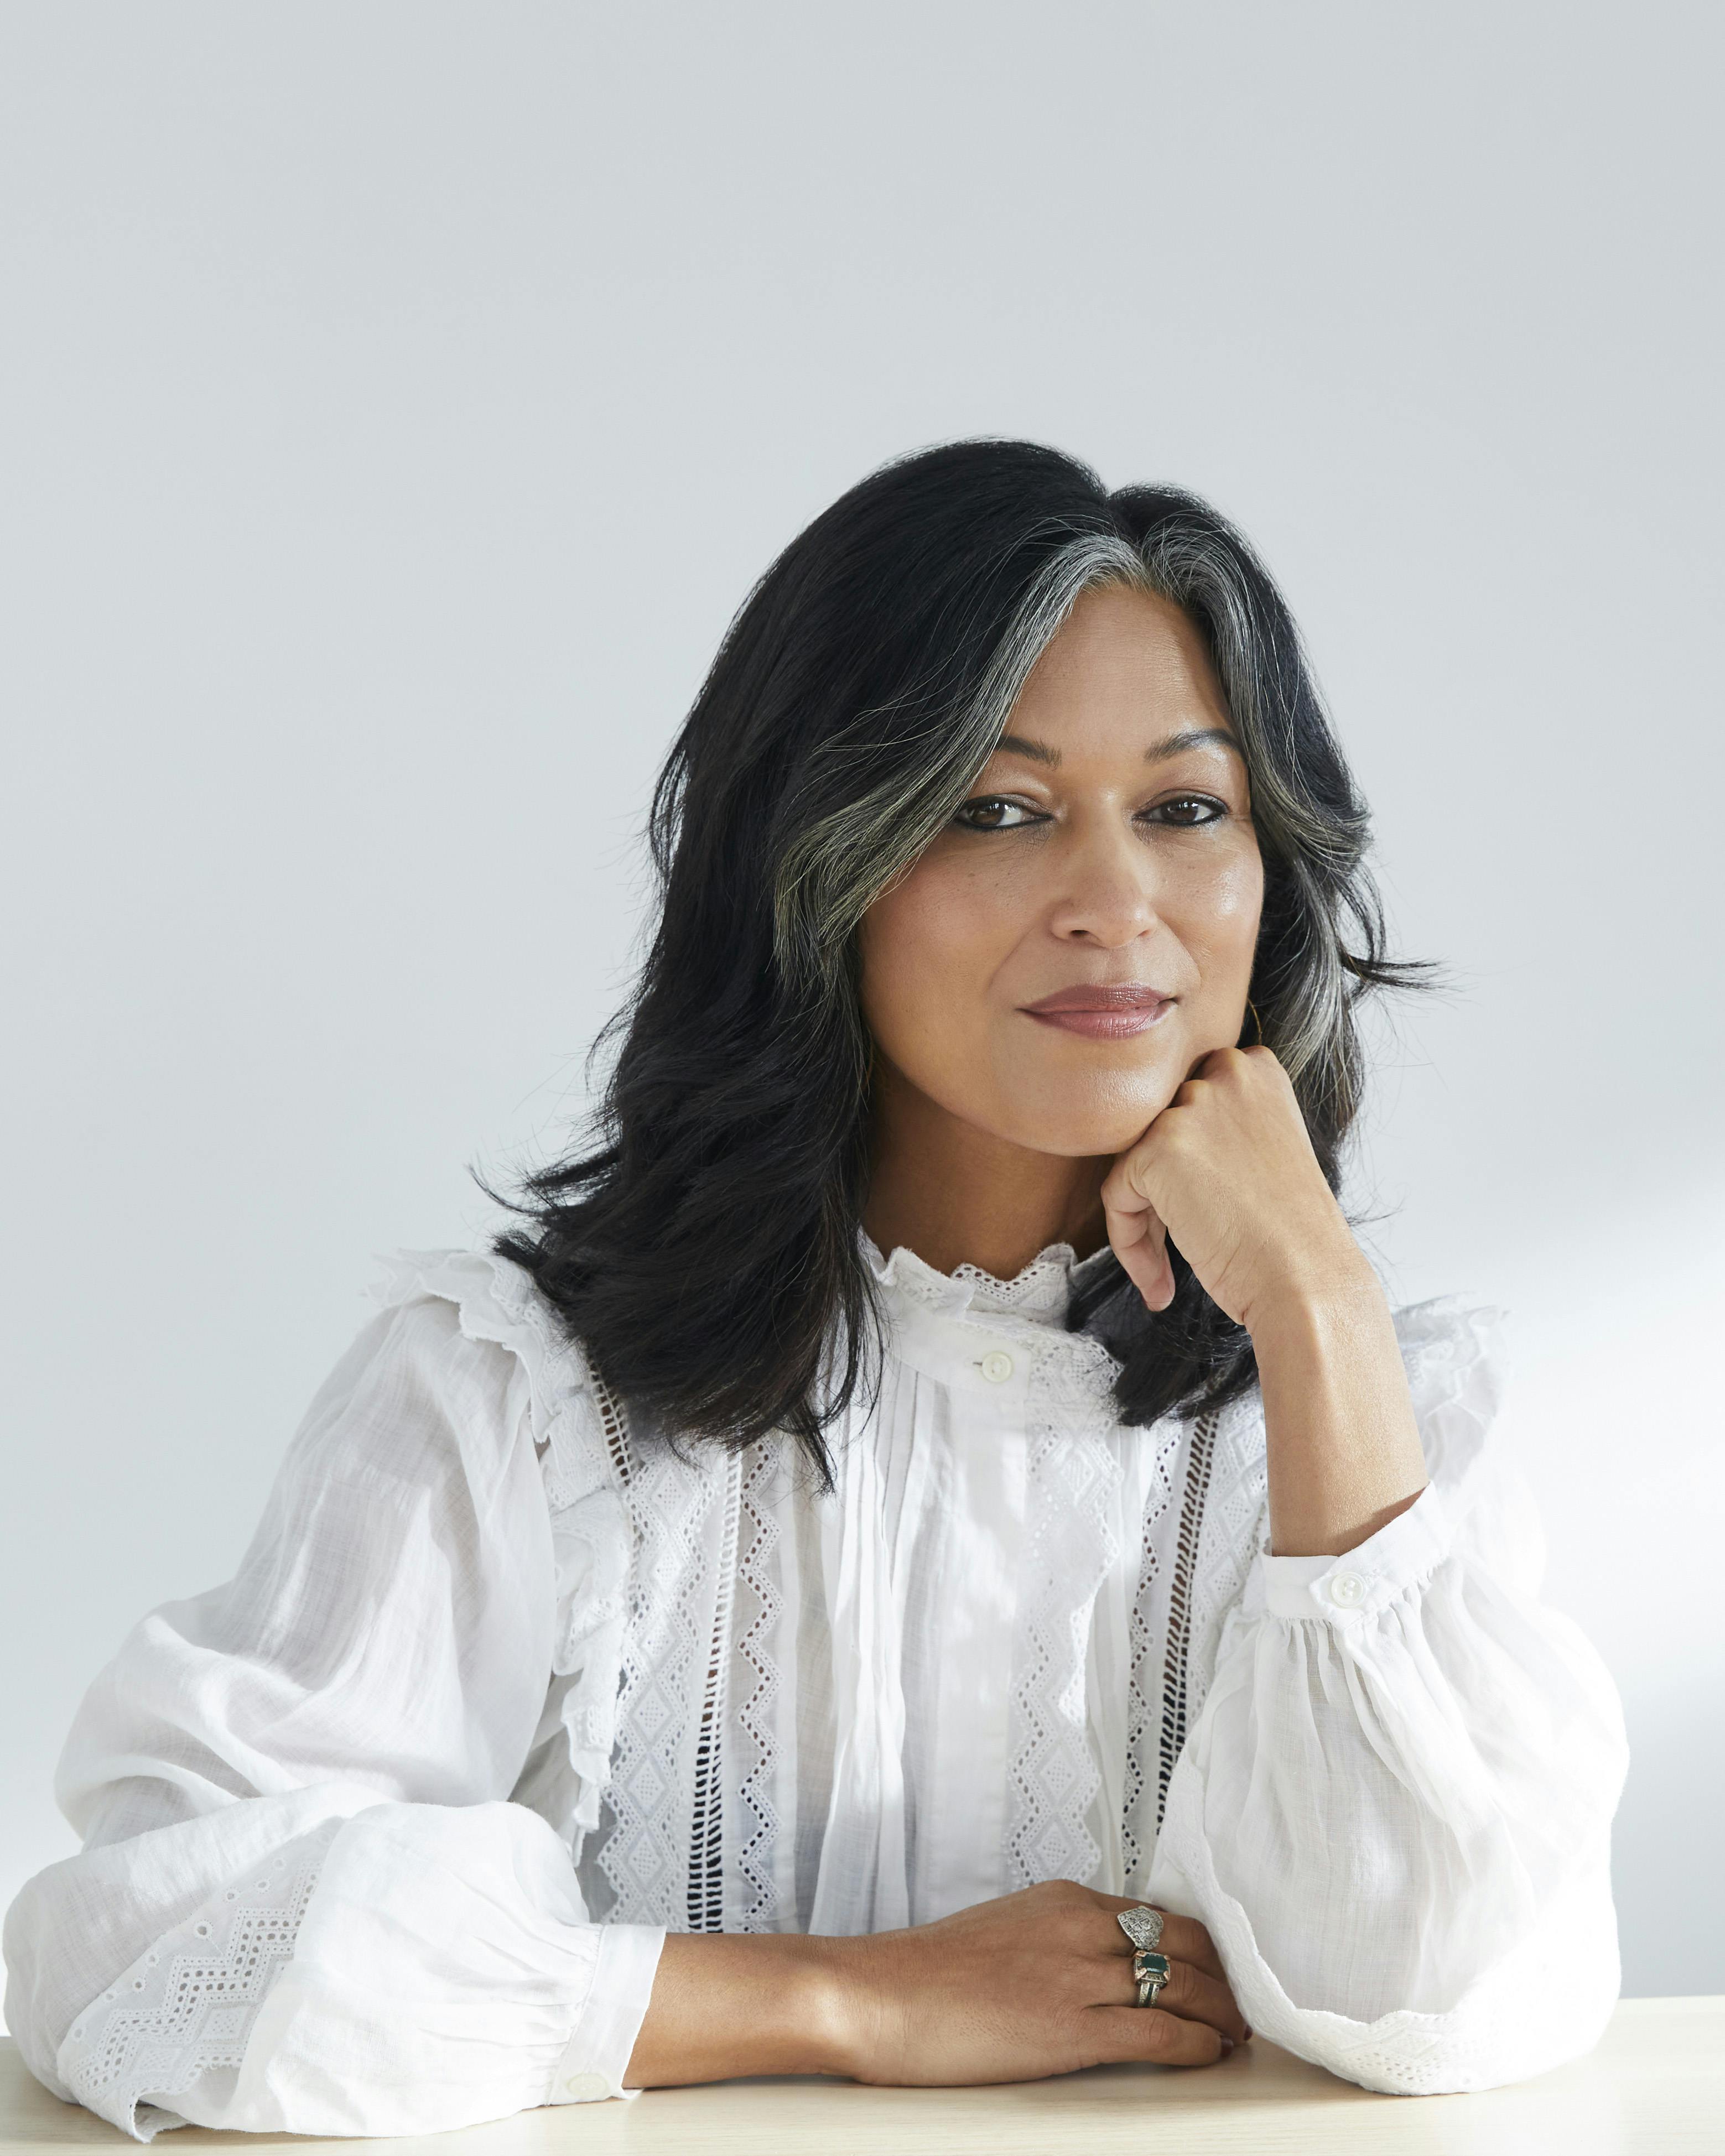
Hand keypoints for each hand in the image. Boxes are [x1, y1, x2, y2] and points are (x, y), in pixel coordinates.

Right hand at [830, 1882, 1248, 2085]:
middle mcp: (1081, 1926)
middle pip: (1182, 1942)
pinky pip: (1160, 2033)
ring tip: (1236, 2032)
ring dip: (1220, 2012)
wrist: (878, 1995)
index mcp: (1063, 1900)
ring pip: (1181, 1984)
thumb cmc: (926, 1973)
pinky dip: (1196, 2044)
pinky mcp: (1072, 2027)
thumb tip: (1088, 1964)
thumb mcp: (1003, 1930)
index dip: (1194, 1944)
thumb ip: (1053, 1938)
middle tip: (1239, 2001)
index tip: (1211, 1965)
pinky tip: (1210, 2054)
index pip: (1153, 1914)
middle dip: (1221, 1974)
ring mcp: (1079, 1975)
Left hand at [1100, 1044, 1368, 1330]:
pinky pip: (1117, 1196)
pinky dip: (1129, 1243)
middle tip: (1184, 1244)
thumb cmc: (1292, 1235)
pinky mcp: (1160, 1147)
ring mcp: (1192, 1106)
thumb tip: (1161, 1146)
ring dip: (1145, 1222)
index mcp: (1257, 1069)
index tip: (1207, 1210)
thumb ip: (1218, 1131)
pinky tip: (1160, 1283)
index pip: (1187, 1105)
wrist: (1308, 1281)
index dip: (1188, 1166)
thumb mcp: (1264, 1152)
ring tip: (1167, 1274)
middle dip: (1162, 1190)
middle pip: (1157, 1131)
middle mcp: (1227, 1072)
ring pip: (1134, 1163)